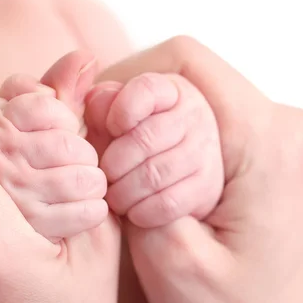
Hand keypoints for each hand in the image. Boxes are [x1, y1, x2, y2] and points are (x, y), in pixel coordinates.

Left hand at [85, 73, 222, 227]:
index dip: (120, 111)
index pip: (146, 91)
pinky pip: (169, 203)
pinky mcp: (207, 186)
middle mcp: (193, 117)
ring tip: (113, 196)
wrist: (179, 169)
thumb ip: (102, 105)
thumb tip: (95, 104)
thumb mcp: (118, 114)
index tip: (109, 128)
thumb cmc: (137, 137)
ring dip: (124, 191)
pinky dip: (143, 211)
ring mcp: (204, 152)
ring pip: (154, 175)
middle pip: (145, 138)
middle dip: (114, 163)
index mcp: (170, 91)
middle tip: (102, 176)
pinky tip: (132, 210)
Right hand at [91, 36, 302, 302]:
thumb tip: (105, 114)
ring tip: (135, 191)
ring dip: (148, 134)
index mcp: (269, 144)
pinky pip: (203, 119)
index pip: (185, 64)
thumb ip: (135, 176)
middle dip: (133, 116)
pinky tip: (153, 187)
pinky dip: (166, 143)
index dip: (129, 84)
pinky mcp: (266, 150)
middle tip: (112, 173)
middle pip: (186, 77)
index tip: (100, 126)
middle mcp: (284, 127)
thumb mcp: (171, 256)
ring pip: (190, 96)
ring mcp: (279, 136)